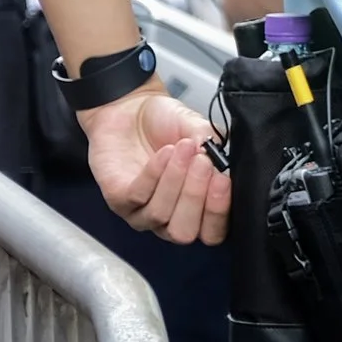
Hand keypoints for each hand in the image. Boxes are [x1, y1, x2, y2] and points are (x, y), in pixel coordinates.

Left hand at [80, 88, 231, 245]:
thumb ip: (215, 149)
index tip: (223, 181)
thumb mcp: (201, 131)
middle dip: (195, 197)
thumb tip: (221, 165)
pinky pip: (138, 196)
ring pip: (160, 214)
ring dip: (175, 179)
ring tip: (184, 147)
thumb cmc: (169, 124)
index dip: (218, 213)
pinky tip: (165, 153)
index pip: (212, 231)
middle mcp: (170, 218)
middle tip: (202, 163)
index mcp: (198, 209)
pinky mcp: (118, 201)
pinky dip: (155, 173)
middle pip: (184, 232)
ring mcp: (142, 213)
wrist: (131, 110)